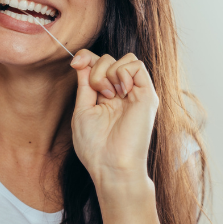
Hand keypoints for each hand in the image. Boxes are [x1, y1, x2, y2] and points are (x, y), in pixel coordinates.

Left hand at [70, 50, 158, 186]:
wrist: (112, 166)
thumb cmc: (95, 146)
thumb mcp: (83, 110)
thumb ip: (85, 84)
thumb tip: (82, 60)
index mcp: (106, 96)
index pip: (98, 64)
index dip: (86, 57)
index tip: (75, 63)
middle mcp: (122, 92)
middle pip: (109, 58)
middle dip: (96, 69)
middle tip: (98, 94)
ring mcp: (135, 93)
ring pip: (125, 58)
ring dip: (109, 72)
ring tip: (109, 95)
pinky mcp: (147, 95)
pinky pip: (137, 65)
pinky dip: (123, 72)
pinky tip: (121, 91)